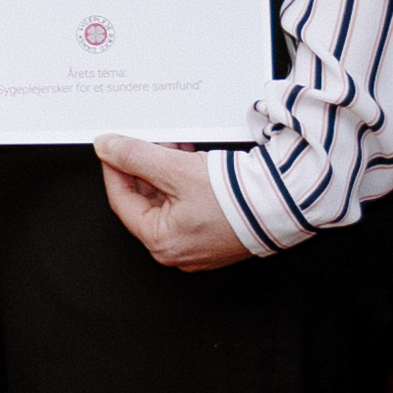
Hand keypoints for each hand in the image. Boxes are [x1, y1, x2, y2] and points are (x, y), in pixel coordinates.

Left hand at [92, 136, 252, 270]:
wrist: (285, 204)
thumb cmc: (236, 199)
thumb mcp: (176, 170)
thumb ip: (136, 157)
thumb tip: (107, 147)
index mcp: (160, 242)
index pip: (122, 200)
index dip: (115, 168)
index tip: (112, 147)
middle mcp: (177, 250)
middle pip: (146, 201)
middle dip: (145, 167)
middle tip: (148, 141)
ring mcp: (197, 245)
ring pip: (168, 201)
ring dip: (166, 171)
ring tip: (174, 145)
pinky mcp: (215, 234)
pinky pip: (188, 205)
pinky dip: (185, 181)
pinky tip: (192, 159)